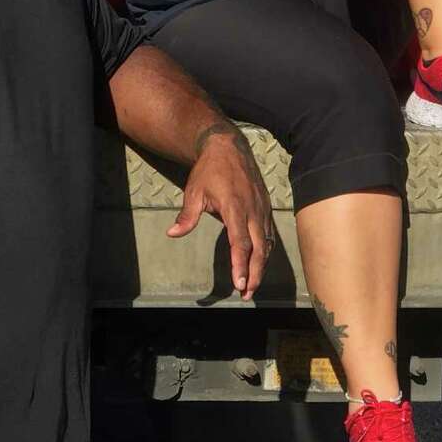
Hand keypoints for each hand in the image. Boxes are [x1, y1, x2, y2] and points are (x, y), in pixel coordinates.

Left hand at [167, 126, 273, 299]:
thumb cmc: (209, 170)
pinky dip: (266, 251)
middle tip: (247, 293)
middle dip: (255, 273)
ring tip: (252, 285)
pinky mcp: (265, 207)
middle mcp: (252, 210)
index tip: (239, 283)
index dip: (240, 264)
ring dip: (261, 266)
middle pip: (258, 248)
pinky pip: (269, 233)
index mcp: (234, 207)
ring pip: (266, 243)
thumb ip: (187, 215)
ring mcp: (261, 208)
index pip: (240, 242)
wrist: (228, 147)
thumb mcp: (194, 191)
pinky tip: (260, 263)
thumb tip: (172, 233)